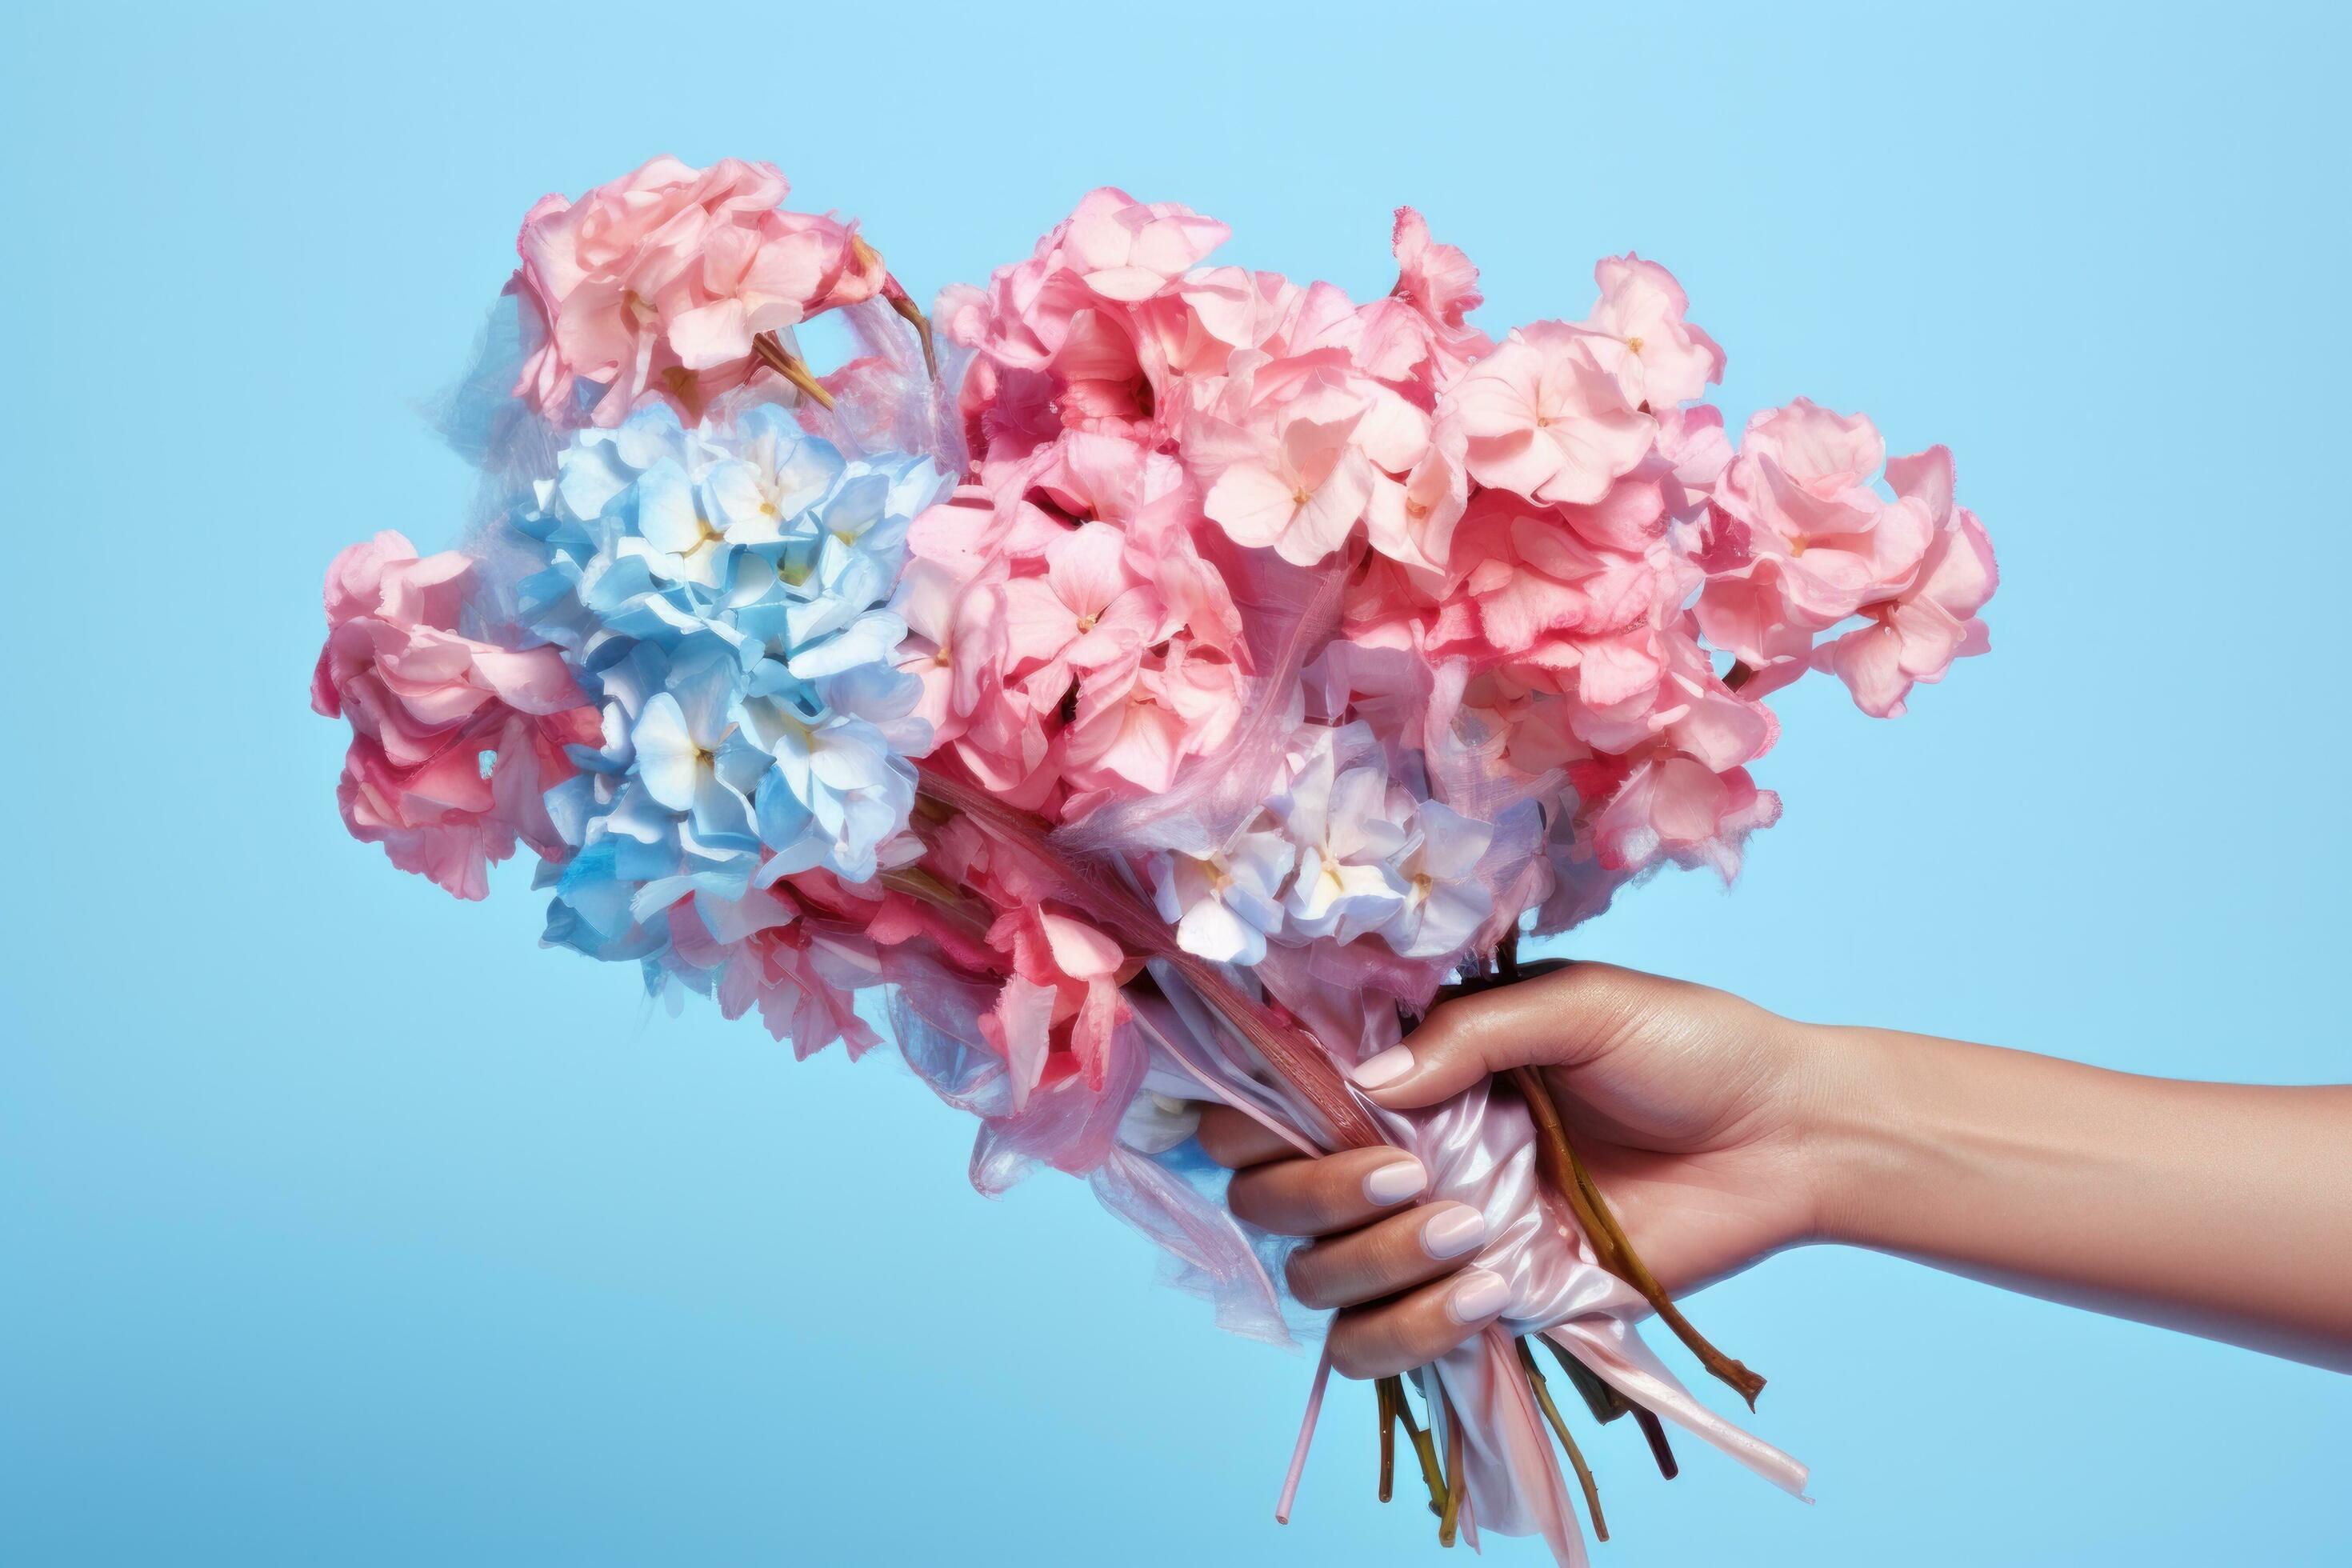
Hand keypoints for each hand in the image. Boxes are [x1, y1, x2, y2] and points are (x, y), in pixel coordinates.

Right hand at [1199, 961, 1828, 1377]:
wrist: (1786, 1136)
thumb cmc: (1687, 1049)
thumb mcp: (1578, 1006)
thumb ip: (1469, 1035)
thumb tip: (1365, 1087)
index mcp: (1411, 1073)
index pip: (1279, 1101)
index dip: (1251, 1114)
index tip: (1294, 1113)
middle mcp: (1403, 1157)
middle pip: (1270, 1200)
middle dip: (1312, 1193)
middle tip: (1404, 1177)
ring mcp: (1435, 1241)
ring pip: (1319, 1282)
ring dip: (1371, 1263)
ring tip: (1467, 1233)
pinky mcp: (1485, 1309)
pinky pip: (1387, 1349)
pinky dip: (1412, 1329)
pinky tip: (1485, 1293)